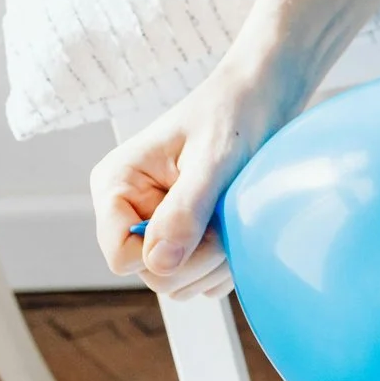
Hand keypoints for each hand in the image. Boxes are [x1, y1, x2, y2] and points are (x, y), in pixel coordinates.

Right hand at [90, 57, 295, 300]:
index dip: (165, 256)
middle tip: (230, 222)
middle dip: (198, 259)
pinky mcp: (184, 235)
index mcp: (116, 185)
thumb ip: (185, 211)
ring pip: (178, 281)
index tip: (206, 228)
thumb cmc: (235, 117)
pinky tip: (239, 231)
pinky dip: (224, 264)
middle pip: (152, 274)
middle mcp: (128, 208)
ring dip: (214, 263)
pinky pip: (199, 277)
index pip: (121, 257)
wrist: (263, 100)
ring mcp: (156, 224)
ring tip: (235, 220)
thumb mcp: (214, 162)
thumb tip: (159, 264)